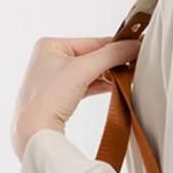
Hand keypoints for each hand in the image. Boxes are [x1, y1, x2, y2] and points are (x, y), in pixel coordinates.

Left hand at [10, 35, 141, 160]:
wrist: (34, 131)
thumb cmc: (47, 99)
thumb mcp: (83, 69)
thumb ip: (111, 55)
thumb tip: (133, 45)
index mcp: (51, 45)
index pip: (94, 41)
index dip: (117, 46)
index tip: (138, 48)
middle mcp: (51, 58)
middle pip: (94, 56)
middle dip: (113, 63)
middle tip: (134, 65)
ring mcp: (56, 77)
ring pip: (92, 71)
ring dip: (109, 75)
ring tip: (126, 77)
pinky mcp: (61, 94)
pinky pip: (87, 84)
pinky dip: (101, 85)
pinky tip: (114, 87)